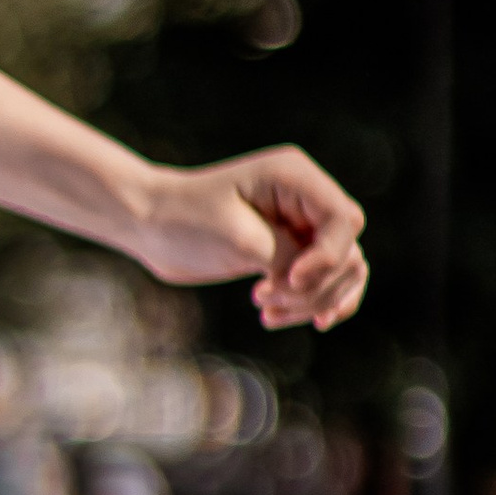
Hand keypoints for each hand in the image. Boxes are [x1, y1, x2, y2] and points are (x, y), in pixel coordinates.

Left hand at [125, 146, 367, 331]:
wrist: (148, 225)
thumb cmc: (184, 221)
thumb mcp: (239, 240)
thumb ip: (287, 257)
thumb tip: (320, 280)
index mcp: (294, 177)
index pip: (344, 221)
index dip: (327, 259)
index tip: (287, 282)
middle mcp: (305, 196)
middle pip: (347, 251)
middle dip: (314, 287)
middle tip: (262, 297)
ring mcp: (300, 225)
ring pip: (339, 273)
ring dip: (310, 302)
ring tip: (267, 312)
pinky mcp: (289, 250)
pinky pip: (321, 283)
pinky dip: (306, 305)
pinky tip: (274, 317)